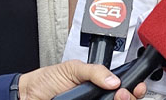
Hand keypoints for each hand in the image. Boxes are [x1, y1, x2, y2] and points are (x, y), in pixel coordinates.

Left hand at [18, 59, 146, 99]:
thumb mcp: (73, 69)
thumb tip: (113, 80)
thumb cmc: (47, 80)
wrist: (28, 96)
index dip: (132, 88)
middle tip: (121, 94)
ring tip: (115, 98)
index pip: (121, 87)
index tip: (136, 87)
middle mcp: (97, 97)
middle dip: (127, 97)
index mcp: (98, 83)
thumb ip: (95, 71)